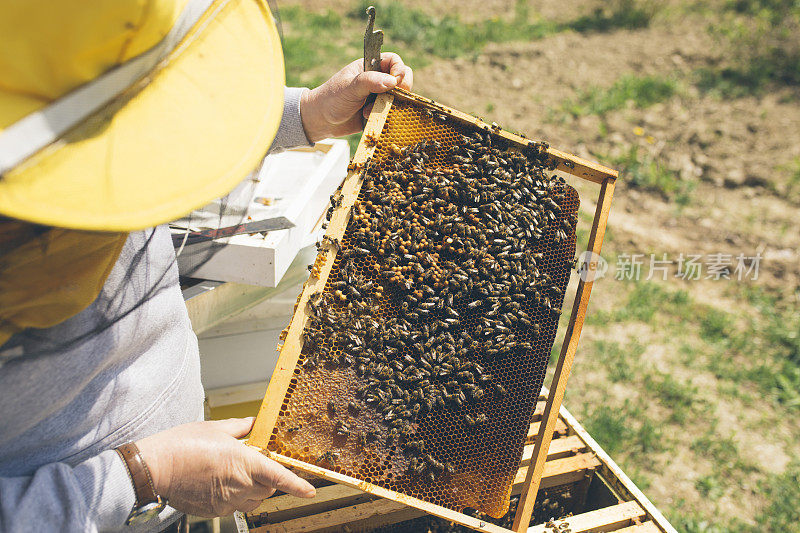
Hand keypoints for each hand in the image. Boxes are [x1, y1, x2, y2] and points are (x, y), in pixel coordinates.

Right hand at [136, 417, 314, 516]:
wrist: (156, 467)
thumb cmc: (183, 444)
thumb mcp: (216, 428)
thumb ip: (240, 428)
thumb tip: (254, 424)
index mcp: (244, 463)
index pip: (279, 477)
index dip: (297, 485)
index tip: (310, 490)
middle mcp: (239, 485)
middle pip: (268, 488)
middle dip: (267, 477)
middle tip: (251, 464)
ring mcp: (227, 501)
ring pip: (254, 500)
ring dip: (254, 489)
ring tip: (234, 474)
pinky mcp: (215, 511)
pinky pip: (236, 507)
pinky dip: (236, 497)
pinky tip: (220, 484)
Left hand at [299, 52, 412, 141]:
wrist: (320, 122)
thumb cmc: (331, 100)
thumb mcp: (349, 88)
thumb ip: (369, 82)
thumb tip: (392, 81)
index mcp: (370, 67)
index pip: (395, 61)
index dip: (399, 71)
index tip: (394, 83)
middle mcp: (377, 80)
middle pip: (402, 80)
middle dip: (399, 91)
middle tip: (390, 98)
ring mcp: (379, 97)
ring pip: (399, 99)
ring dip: (390, 106)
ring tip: (370, 111)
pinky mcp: (378, 112)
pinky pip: (392, 114)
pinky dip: (387, 117)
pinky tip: (370, 119)